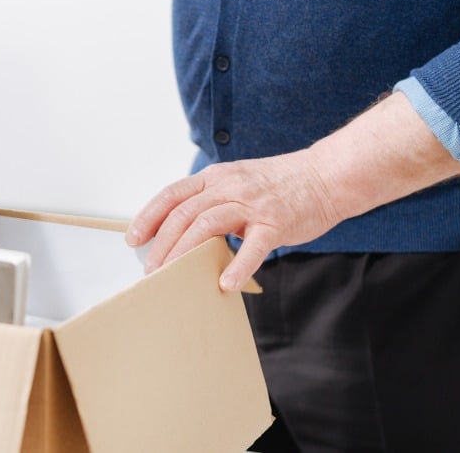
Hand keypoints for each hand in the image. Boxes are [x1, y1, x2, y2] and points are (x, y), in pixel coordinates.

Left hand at [126, 151, 343, 291]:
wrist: (326, 176)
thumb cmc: (281, 185)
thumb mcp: (238, 182)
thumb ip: (213, 202)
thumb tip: (185, 234)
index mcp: (216, 177)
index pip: (172, 195)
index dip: (149, 217)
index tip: (133, 239)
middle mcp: (229, 187)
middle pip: (184, 213)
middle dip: (161, 243)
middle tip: (151, 269)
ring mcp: (252, 204)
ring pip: (207, 225)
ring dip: (184, 253)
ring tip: (172, 276)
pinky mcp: (276, 222)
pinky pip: (253, 246)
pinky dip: (238, 266)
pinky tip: (226, 284)